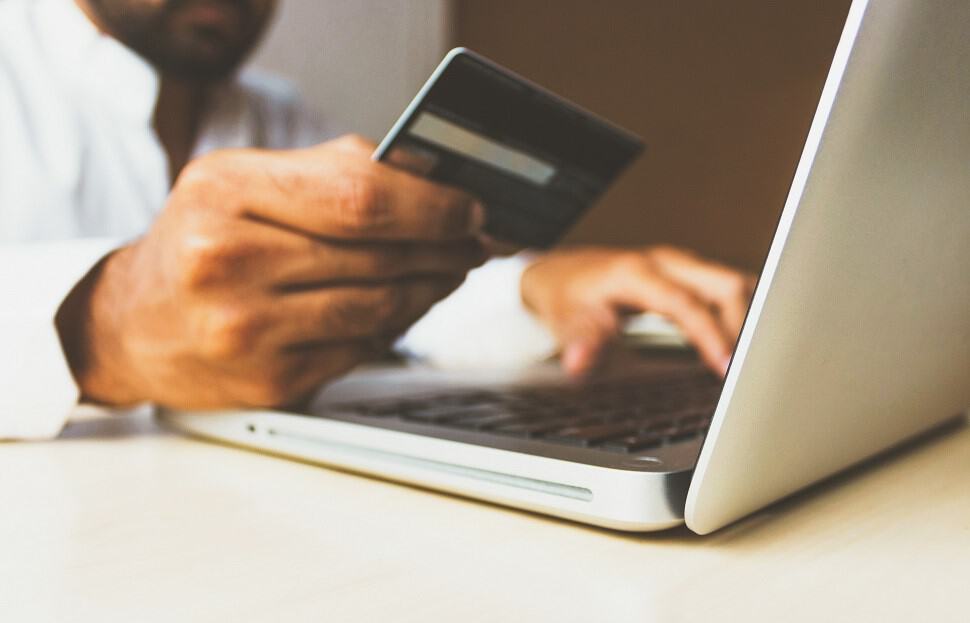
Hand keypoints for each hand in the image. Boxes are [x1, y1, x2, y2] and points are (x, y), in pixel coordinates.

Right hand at [57, 135, 486, 408]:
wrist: (131, 324)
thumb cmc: (199, 242)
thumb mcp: (241, 182)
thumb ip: (331, 172)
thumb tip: (430, 179)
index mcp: (225, 192)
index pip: (360, 196)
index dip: (432, 205)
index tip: (470, 207)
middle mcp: (228, 261)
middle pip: (379, 254)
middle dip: (445, 247)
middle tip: (474, 241)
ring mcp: (247, 329)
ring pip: (380, 307)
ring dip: (431, 288)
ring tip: (449, 270)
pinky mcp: (269, 381)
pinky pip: (362, 348)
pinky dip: (396, 325)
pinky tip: (406, 305)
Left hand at [520, 246, 756, 376]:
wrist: (562, 273)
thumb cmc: (567, 297)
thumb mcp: (565, 321)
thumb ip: (579, 341)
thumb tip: (579, 362)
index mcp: (637, 272)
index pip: (686, 303)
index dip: (710, 334)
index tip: (726, 367)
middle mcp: (665, 262)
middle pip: (724, 284)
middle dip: (744, 326)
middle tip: (750, 370)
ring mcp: (681, 265)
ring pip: (733, 283)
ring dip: (749, 319)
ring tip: (756, 361)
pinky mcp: (689, 275)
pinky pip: (727, 290)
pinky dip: (742, 314)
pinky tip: (745, 344)